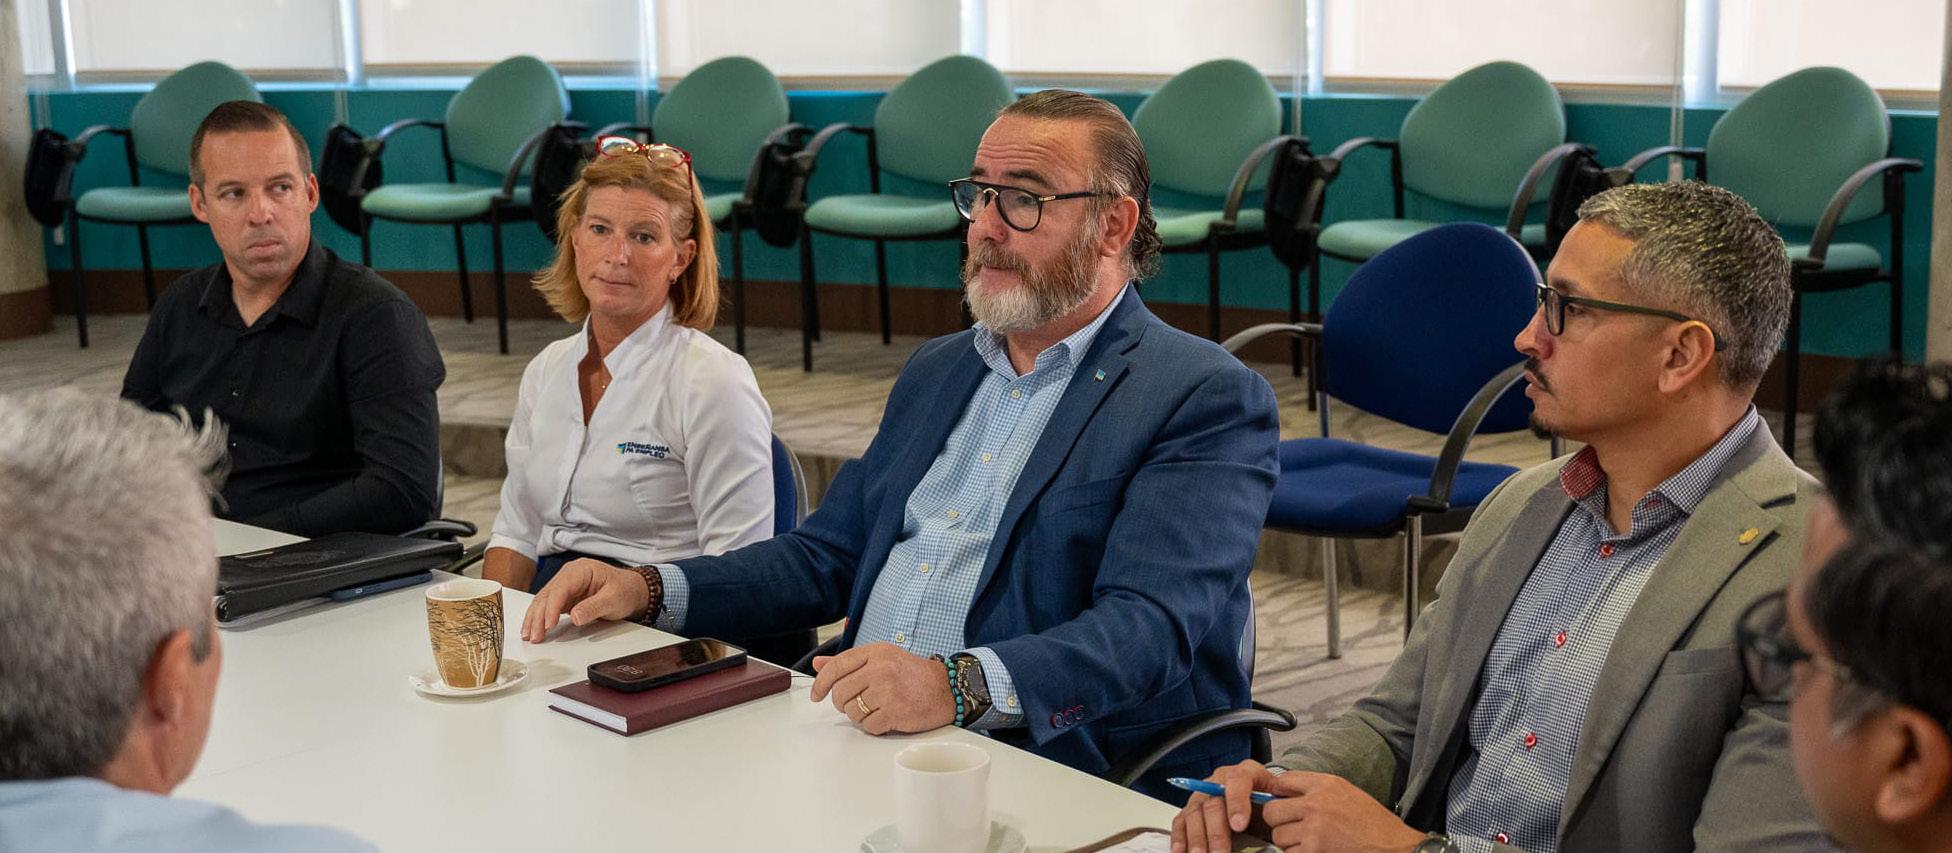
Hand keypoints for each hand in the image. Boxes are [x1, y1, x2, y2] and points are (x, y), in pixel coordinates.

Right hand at [519, 558, 650, 642]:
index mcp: (580, 570)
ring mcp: (565, 586)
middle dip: (538, 616)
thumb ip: (594, 607)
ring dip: (535, 619)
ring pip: (543, 601)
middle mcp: (568, 575)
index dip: (552, 607)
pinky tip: (533, 629)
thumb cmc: (625, 590)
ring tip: (530, 636)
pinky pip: (547, 607)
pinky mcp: (564, 597)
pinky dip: (540, 618)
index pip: (561, 588)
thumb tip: (575, 617)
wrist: (631, 591)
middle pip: (547, 595)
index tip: (548, 624)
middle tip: (535, 636)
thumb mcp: (614, 599)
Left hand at [806, 643, 955, 734]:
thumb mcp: (882, 659)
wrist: (948, 689)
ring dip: (861, 715)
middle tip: (855, 704)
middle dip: (843, 703)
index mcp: (875, 652)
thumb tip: (818, 664)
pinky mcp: (895, 712)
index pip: (836, 666)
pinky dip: (875, 726)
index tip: (816, 694)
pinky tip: (887, 718)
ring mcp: (887, 691)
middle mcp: (880, 669)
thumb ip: (849, 663)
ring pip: (852, 711)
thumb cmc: (914, 675)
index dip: (821, 683)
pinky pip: (869, 726)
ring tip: (877, 708)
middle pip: (840, 693)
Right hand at [1171, 759, 1278, 852]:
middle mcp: (1219, 781)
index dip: (1237, 802)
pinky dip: (1180, 838)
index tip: (1240, 825)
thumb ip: (1278, 808)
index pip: (1238, 781)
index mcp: (1245, 773)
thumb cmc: (1269, 804)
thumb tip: (1279, 820)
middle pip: (1213, 802)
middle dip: (1216, 831)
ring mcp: (1202, 795)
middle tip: (1220, 852)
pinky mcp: (1191, 809)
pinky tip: (1181, 852)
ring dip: (1197, 839)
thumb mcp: (1279, 802)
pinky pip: (1180, 822)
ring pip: (1194, 814)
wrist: (1260, 802)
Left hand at [1260, 771, 1424, 852]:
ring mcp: (1314, 828)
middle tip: (1292, 829)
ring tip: (1308, 843)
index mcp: (1326, 784)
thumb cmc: (1375, 825)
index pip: (1283, 781)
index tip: (1283, 803)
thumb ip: (1318, 791)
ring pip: (1278, 835)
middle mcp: (1317, 803)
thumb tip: (1287, 795)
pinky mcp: (1314, 849)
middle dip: (1279, 822)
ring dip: (1288, 842)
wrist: (1395, 848)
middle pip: (1272, 810)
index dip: (1279, 794)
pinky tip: (1315, 851)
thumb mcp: (1348, 794)